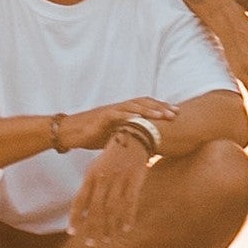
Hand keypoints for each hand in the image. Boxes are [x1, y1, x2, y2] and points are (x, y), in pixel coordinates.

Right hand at [57, 97, 175, 152]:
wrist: (70, 132)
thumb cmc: (92, 135)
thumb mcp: (116, 136)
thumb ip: (129, 135)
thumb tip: (146, 145)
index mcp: (125, 112)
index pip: (146, 106)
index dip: (162, 108)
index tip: (177, 113)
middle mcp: (120, 108)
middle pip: (143, 103)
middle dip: (160, 107)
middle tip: (175, 113)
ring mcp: (111, 111)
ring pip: (132, 106)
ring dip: (148, 109)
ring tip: (161, 114)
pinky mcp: (101, 117)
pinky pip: (116, 114)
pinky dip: (127, 115)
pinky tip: (138, 118)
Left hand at [66, 135, 150, 246]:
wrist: (134, 136)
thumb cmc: (113, 153)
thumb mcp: (97, 166)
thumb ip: (90, 186)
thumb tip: (84, 208)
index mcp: (92, 174)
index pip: (80, 200)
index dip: (76, 218)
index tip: (72, 233)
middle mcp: (105, 179)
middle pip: (97, 209)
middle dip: (93, 229)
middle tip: (91, 244)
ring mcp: (121, 180)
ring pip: (113, 209)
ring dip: (110, 227)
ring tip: (106, 240)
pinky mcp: (135, 182)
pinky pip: (131, 203)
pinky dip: (128, 217)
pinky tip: (125, 229)